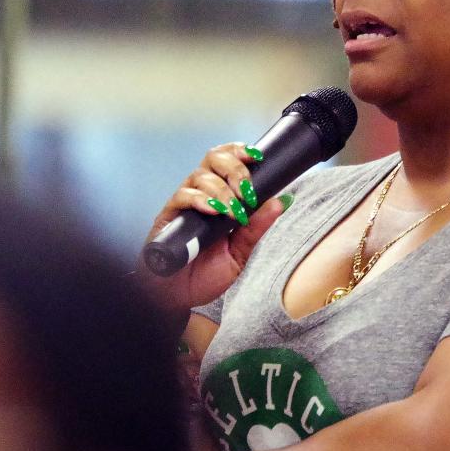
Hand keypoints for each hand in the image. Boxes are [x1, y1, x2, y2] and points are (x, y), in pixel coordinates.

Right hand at [140, 142, 286, 310]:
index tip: (258, 157)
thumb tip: (281, 202)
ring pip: (200, 176)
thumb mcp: (239, 252)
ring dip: (222, 191)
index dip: (240, 152)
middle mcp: (201, 194)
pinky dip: (200, 200)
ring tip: (234, 212)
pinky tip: (213, 211)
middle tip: (247, 192)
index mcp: (220, 197)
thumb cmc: (205, 275)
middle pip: (213, 159)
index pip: (227, 161)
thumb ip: (256, 227)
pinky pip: (181, 196)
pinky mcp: (167, 217)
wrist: (178, 298)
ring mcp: (183, 204)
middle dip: (235, 169)